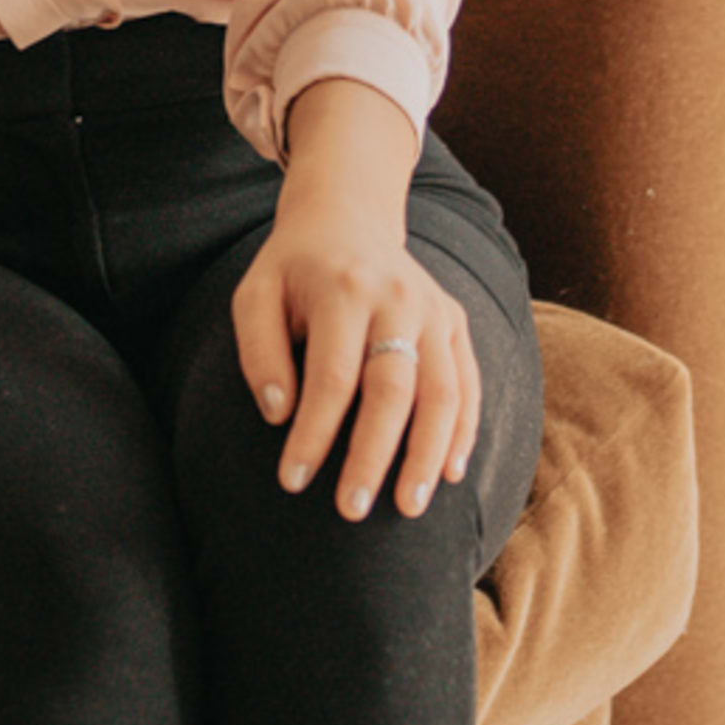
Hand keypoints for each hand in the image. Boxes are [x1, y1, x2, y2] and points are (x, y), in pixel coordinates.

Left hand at [232, 87, 480, 518]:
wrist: (347, 215)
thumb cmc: (293, 270)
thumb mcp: (255, 295)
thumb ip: (259, 352)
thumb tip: (280, 414)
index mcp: (343, 290)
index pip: (332, 376)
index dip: (313, 433)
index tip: (290, 480)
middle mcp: (398, 298)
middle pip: (393, 388)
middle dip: (373, 455)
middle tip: (352, 509)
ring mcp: (435, 309)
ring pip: (444, 391)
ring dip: (428, 453)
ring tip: (409, 506)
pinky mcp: (456, 321)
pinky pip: (469, 383)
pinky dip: (464, 430)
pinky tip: (450, 473)